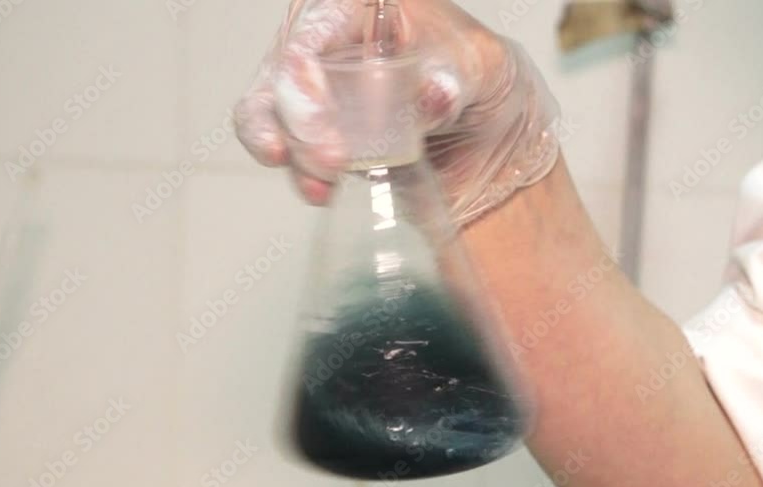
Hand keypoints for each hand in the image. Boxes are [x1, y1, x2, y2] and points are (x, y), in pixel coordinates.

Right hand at [233, 0, 559, 225]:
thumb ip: (459, 76)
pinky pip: (284, 148)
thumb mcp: (486, 69)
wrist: (493, 142)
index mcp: (371, 9)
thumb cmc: (486, 83)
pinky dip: (298, 173)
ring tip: (322, 185)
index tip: (319, 110)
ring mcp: (321, 90)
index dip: (304, 67)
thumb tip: (434, 92)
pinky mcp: (320, 135)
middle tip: (331, 160)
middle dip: (297, 119)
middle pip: (284, 69)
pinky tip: (322, 192)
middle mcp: (336, 41)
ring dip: (289, 151)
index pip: (319, 23)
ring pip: (269, 109)